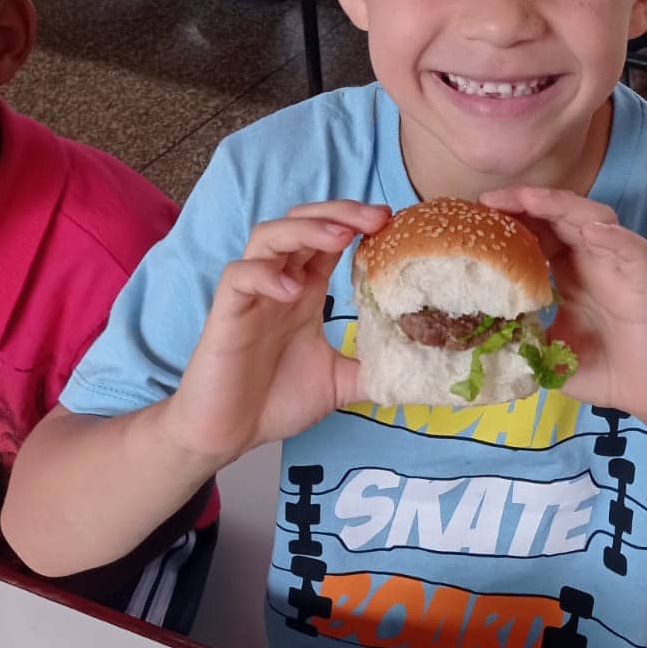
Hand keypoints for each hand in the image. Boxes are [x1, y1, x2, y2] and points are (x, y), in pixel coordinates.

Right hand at [164, 203, 390, 465]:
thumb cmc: (275, 401)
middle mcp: (279, 283)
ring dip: (305, 229)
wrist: (226, 435)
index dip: (358, 222)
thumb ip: (373, 370)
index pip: (330, 238)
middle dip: (339, 212)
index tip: (393, 221)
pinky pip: (239, 275)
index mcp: (305, 291)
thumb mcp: (339, 383)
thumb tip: (421, 372)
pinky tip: (292, 289)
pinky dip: (265, 274)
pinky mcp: (225, 312)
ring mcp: (251, 294)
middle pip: (302, 221)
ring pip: (269, 235)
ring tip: (339, 237)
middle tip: (376, 218)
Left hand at [480, 188, 646, 425]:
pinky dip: (614, 237)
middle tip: (493, 199)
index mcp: (568, 271)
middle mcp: (591, 260)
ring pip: (596, 218)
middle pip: (562, 214)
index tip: (477, 212)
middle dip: (528, 201)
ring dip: (564, 205)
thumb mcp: (545, 353)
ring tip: (532, 200)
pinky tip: (593, 233)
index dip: (512, 216)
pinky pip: (632, 250)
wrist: (644, 394)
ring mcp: (617, 267)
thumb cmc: (598, 370)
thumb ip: (518, 341)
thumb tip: (473, 341)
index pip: (539, 229)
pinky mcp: (642, 282)